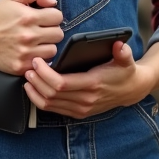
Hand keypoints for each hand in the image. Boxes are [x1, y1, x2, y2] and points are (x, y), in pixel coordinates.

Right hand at [0, 0, 63, 74]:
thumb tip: (53, 2)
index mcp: (28, 17)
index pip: (58, 17)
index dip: (52, 16)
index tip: (44, 18)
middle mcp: (28, 36)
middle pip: (58, 34)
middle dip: (51, 30)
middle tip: (40, 30)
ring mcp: (25, 53)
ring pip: (53, 50)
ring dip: (46, 45)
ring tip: (35, 42)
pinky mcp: (20, 66)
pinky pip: (41, 64)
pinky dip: (38, 58)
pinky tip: (30, 52)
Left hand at [23, 41, 155, 118]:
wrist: (130, 90)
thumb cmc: (124, 71)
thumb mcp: (126, 59)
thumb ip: (123, 52)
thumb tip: (120, 46)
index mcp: (93, 84)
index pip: (62, 84)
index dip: (45, 74)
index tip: (37, 62)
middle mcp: (86, 100)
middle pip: (52, 94)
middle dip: (37, 81)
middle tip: (29, 67)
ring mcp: (81, 109)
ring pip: (50, 104)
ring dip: (35, 92)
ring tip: (28, 77)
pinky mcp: (78, 113)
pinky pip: (53, 110)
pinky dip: (40, 100)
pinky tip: (33, 90)